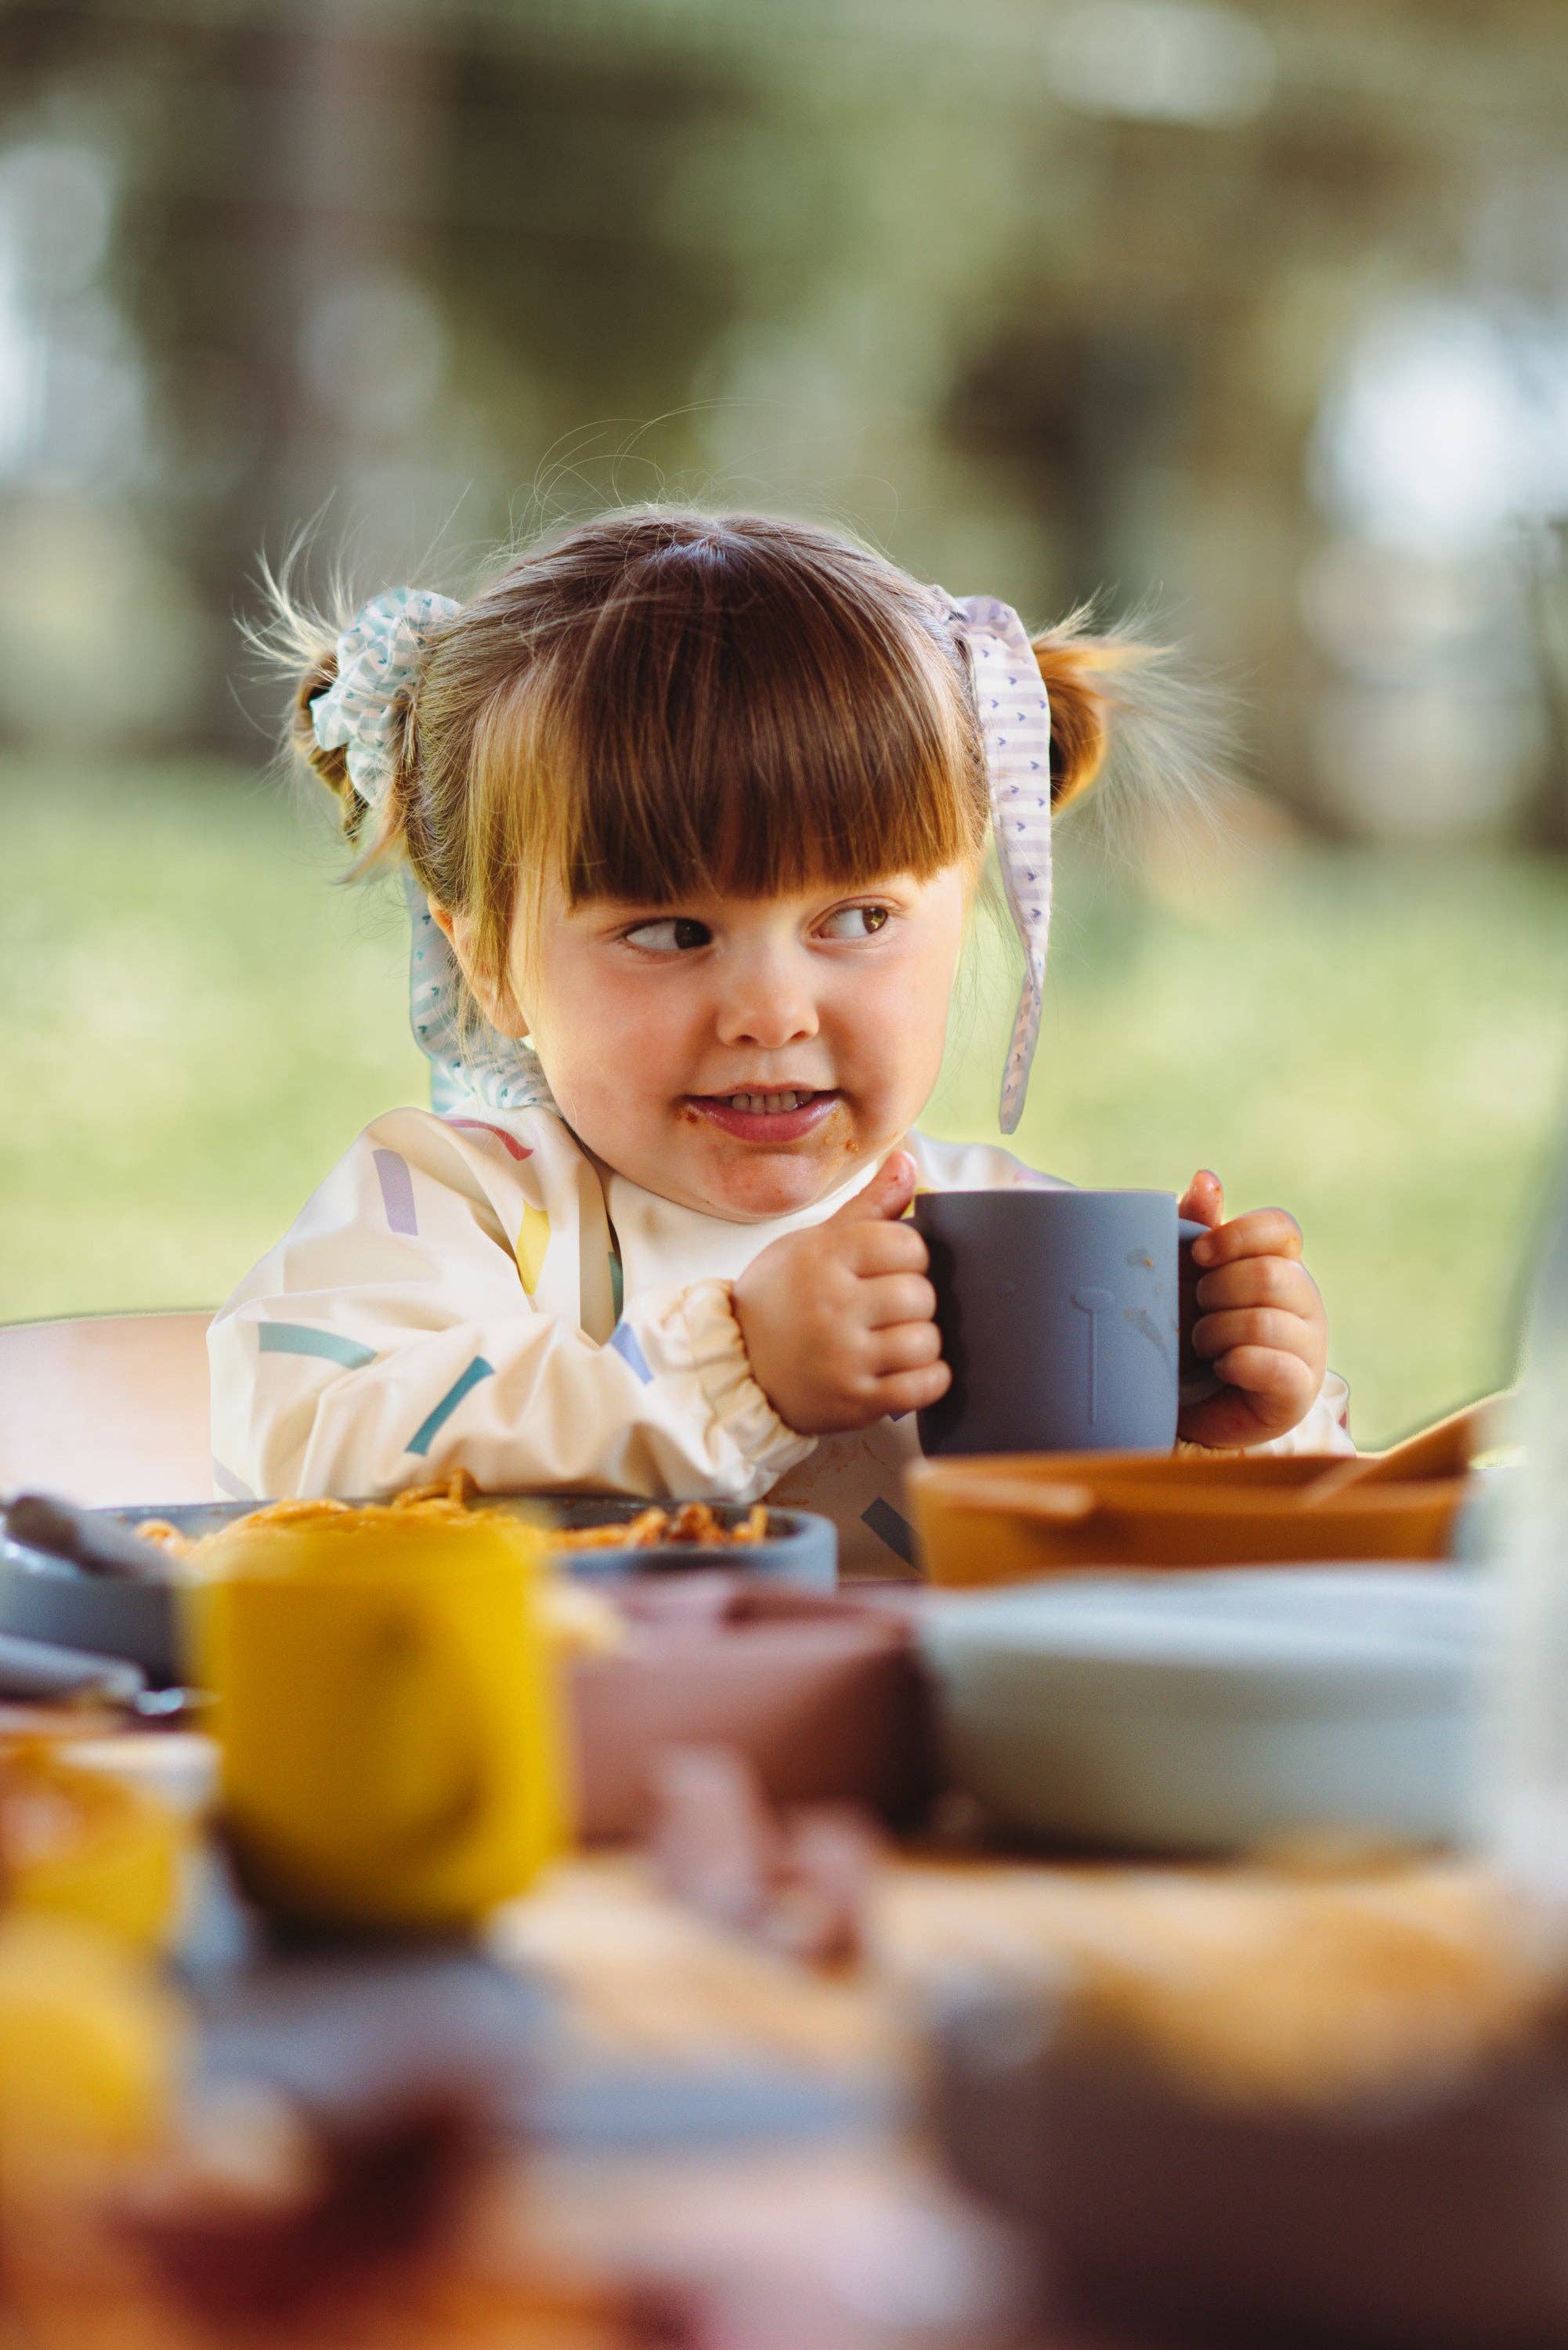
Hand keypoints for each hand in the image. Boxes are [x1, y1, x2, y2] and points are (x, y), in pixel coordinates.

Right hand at [732, 1150, 949, 1434]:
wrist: (734, 1364)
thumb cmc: (781, 1298)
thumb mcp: (812, 1243)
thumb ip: (868, 1206)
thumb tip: (908, 1160)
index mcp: (824, 1258)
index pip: (909, 1245)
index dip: (911, 1255)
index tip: (894, 1266)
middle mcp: (833, 1306)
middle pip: (921, 1295)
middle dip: (916, 1300)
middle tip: (894, 1306)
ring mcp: (843, 1358)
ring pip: (926, 1342)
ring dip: (922, 1341)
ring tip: (897, 1339)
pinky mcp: (854, 1402)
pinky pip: (924, 1387)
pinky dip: (930, 1378)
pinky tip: (910, 1369)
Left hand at [1176, 1169, 1328, 1448]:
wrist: (1187, 1407)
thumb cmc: (1190, 1333)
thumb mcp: (1186, 1277)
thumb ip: (1197, 1227)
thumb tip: (1206, 1178)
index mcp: (1281, 1265)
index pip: (1281, 1228)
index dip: (1236, 1236)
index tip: (1198, 1255)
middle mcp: (1305, 1303)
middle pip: (1270, 1274)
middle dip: (1217, 1291)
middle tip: (1197, 1311)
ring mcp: (1309, 1348)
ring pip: (1265, 1321)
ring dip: (1216, 1333)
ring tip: (1203, 1346)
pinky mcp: (1298, 1393)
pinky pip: (1273, 1366)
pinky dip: (1236, 1363)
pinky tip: (1222, 1368)